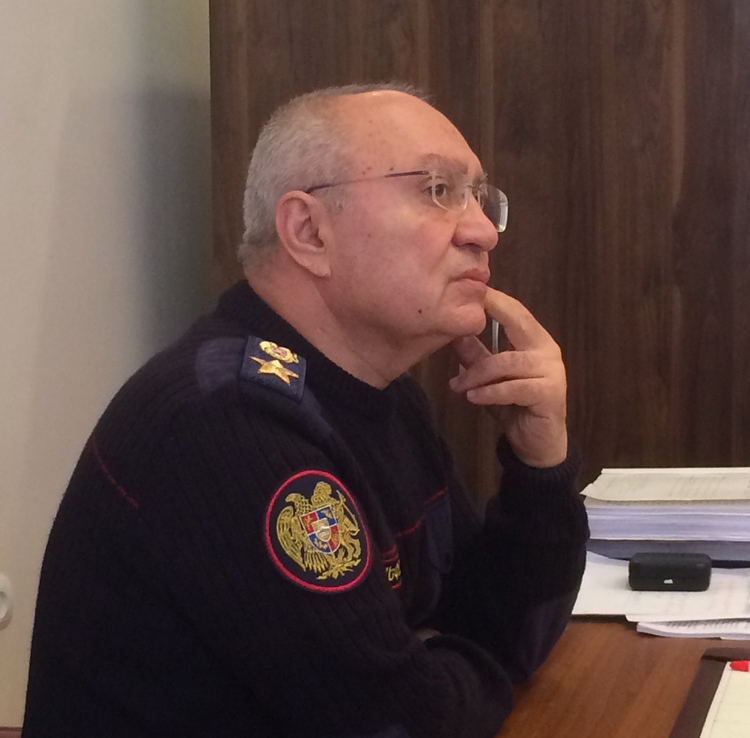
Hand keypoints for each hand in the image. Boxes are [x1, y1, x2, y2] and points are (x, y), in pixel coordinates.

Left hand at [449, 288, 567, 467]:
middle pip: (517, 322)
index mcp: (535, 341)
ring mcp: (552, 372)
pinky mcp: (549, 394)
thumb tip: (452, 332)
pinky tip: (472, 397)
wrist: (538, 444)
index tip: (468, 287)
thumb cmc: (515, 406)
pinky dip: (490, 392)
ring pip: (507, 361)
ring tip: (458, 386)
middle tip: (463, 312)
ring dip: (477, 374)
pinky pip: (514, 388)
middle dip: (491, 312)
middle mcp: (547, 350)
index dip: (494, 299)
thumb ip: (475, 355)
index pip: (515, 311)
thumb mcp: (489, 378)